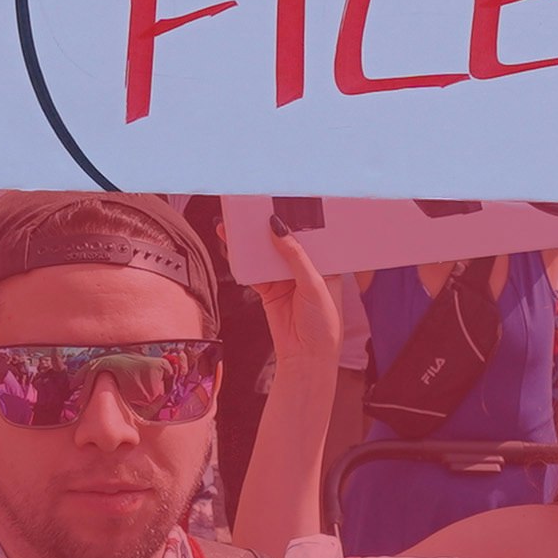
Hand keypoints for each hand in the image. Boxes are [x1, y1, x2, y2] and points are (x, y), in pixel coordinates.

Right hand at [246, 218, 340, 375]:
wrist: (306, 359)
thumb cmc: (324, 325)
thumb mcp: (315, 285)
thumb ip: (295, 256)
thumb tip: (279, 228)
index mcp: (325, 263)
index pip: (310, 233)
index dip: (297, 217)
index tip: (283, 198)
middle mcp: (305, 268)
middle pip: (284, 240)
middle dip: (269, 225)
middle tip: (255, 205)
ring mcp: (284, 278)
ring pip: (265, 253)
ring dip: (251, 239)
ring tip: (236, 221)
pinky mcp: (268, 289)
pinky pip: (253, 270)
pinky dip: (242, 259)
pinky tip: (232, 245)